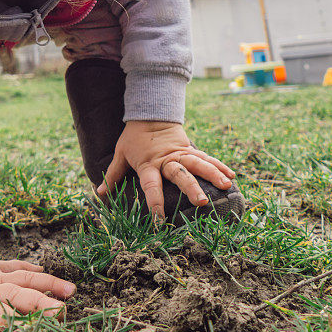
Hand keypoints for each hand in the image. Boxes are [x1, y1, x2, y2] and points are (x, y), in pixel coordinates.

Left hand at [96, 121, 235, 218]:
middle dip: (192, 187)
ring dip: (213, 174)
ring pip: (198, 164)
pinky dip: (219, 165)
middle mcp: (167, 160)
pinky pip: (207, 157)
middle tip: (202, 202)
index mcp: (148, 163)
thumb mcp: (120, 153)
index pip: (151, 185)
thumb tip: (99, 194)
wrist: (150, 112)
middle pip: (180, 174)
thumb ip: (113, 174)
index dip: (154, 201)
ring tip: (226, 186)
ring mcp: (181, 153)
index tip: (159, 219)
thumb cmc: (133, 137)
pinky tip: (232, 176)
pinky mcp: (190, 149)